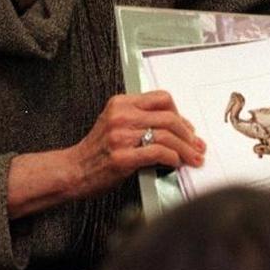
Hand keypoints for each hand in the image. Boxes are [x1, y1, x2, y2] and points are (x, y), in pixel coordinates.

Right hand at [7, 91, 205, 218]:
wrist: (72, 171)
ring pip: (167, 136)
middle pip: (169, 117)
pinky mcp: (122, 157)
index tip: (188, 128)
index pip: (162, 98)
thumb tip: (176, 128)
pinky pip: (158, 153)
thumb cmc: (96, 152)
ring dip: (186, 149)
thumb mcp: (115, 124)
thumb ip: (140, 120)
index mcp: (120, 103)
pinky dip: (173, 158)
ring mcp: (121, 136)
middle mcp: (121, 116)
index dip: (180, 113)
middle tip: (197, 145)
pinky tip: (176, 163)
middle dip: (189, 134)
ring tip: (194, 158)